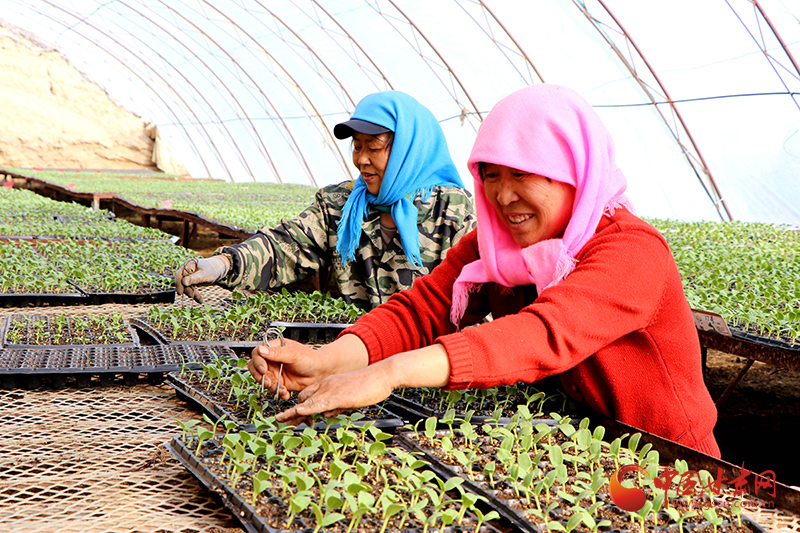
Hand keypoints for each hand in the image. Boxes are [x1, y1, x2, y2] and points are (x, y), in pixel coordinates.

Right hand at [174, 256, 229, 302]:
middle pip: (183, 282)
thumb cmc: (212, 269)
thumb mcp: (204, 274)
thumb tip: (184, 282)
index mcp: (188, 265)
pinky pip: (192, 289)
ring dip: (192, 294)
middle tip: (192, 296)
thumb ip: (194, 278)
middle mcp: (187, 270)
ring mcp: (189, 276)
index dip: (178, 284)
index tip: (180, 292)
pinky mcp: (193, 281)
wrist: (219, 269)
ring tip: (200, 300)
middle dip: (187, 290)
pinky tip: (200, 300)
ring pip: (187, 287)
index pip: (179, 275)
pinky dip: (195, 294)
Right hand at [247, 339, 330, 399]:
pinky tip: (285, 393)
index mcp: (274, 348)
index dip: (258, 361)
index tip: (264, 369)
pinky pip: (272, 388)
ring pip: (262, 379)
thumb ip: (277, 353)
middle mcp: (272, 359)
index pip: (258, 353)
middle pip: (255, 367)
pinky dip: (277, 392)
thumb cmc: (309, 358)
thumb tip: (261, 349)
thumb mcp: (293, 354)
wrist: (320, 372)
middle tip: (269, 382)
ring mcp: (275, 371)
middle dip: (261, 377)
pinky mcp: (279, 382)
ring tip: (282, 389)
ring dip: (270, 386)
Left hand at [274, 362, 395, 425]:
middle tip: (282, 422)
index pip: (307, 394)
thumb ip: (336, 404)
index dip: (297, 406)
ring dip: (292, 412)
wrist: (382, 375)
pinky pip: (319, 403)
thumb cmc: (370, 385)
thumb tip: (326, 413)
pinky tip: (298, 413)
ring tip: (280, 420)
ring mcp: (331, 389)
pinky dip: (307, 409)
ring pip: (306, 401)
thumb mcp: (349, 396)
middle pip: (303, 398)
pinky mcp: (338, 396)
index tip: (289, 416)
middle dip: (291, 411)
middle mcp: (326, 385)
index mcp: (328, 383)